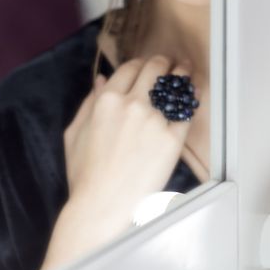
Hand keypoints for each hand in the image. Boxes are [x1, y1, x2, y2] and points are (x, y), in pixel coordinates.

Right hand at [39, 56, 194, 269]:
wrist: (102, 205)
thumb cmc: (85, 174)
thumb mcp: (75, 133)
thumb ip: (89, 102)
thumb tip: (102, 79)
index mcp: (107, 100)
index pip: (131, 67)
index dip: (142, 63)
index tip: (149, 65)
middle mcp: (132, 104)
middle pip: (155, 69)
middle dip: (164, 63)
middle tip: (172, 63)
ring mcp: (154, 121)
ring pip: (175, 86)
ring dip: (182, 75)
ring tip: (186, 71)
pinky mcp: (172, 139)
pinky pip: (187, 112)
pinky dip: (191, 99)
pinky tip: (193, 94)